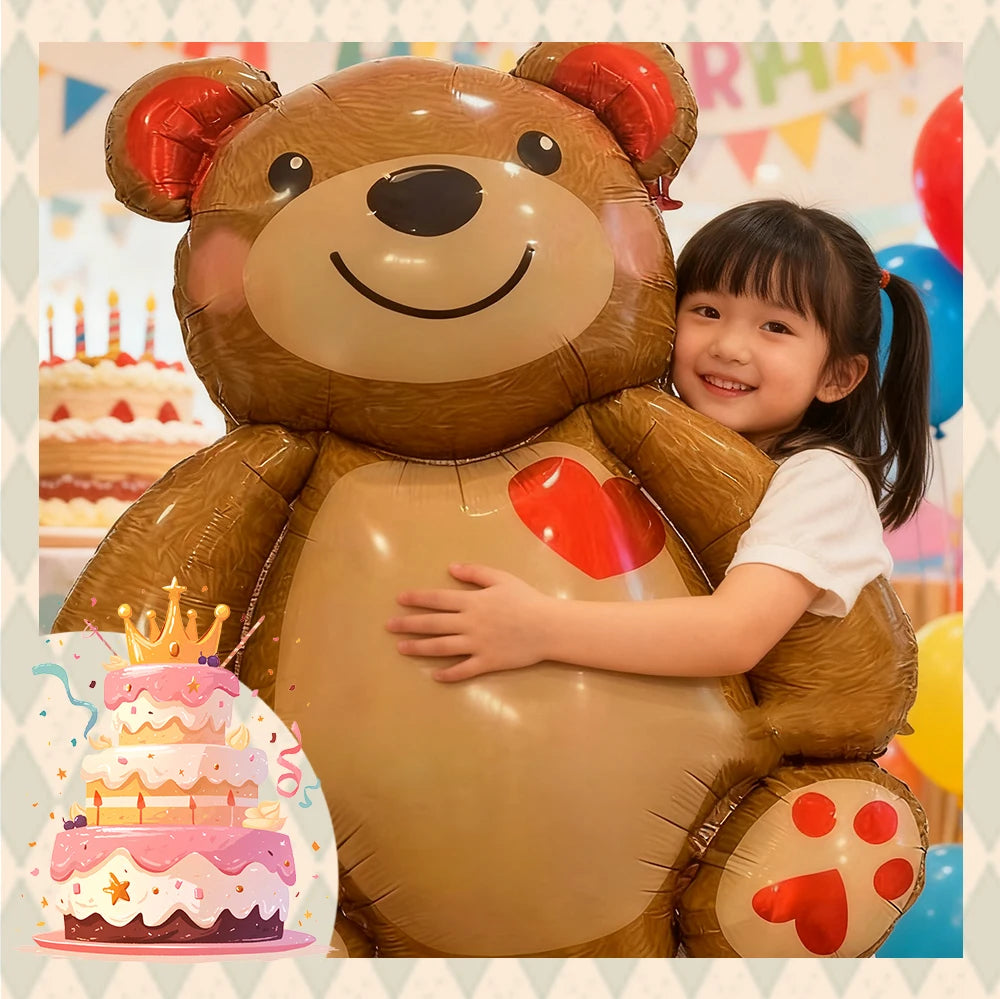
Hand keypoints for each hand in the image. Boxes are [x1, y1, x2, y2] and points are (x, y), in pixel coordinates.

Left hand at [386, 563, 553, 681]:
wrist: (548, 626)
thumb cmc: (526, 599)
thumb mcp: (502, 578)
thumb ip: (475, 573)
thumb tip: (451, 568)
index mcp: (472, 602)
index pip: (438, 600)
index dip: (417, 599)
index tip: (400, 600)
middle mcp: (470, 623)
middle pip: (433, 624)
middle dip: (409, 624)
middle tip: (389, 626)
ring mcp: (477, 644)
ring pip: (442, 647)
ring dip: (419, 648)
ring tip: (401, 648)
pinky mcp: (487, 662)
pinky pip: (464, 670)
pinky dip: (449, 674)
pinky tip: (435, 676)